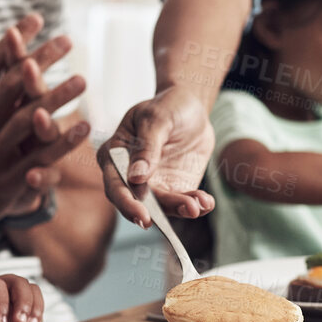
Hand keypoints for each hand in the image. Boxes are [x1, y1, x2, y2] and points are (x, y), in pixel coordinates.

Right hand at [0, 15, 90, 225]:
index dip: (13, 40)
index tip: (36, 18)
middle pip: (10, 88)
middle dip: (40, 61)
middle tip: (67, 40)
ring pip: (26, 122)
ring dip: (55, 100)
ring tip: (81, 79)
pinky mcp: (8, 181)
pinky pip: (39, 159)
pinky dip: (62, 143)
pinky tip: (82, 127)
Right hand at [98, 86, 215, 225]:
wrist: (190, 108)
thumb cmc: (166, 106)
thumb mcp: (156, 118)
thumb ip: (147, 146)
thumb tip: (136, 177)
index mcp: (114, 155)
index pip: (115, 185)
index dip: (127, 203)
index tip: (143, 216)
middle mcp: (129, 176)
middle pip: (138, 203)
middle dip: (159, 213)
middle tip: (182, 211)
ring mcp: (152, 185)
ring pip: (163, 207)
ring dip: (182, 208)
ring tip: (200, 204)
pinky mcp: (174, 189)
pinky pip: (182, 202)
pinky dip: (195, 205)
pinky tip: (206, 201)